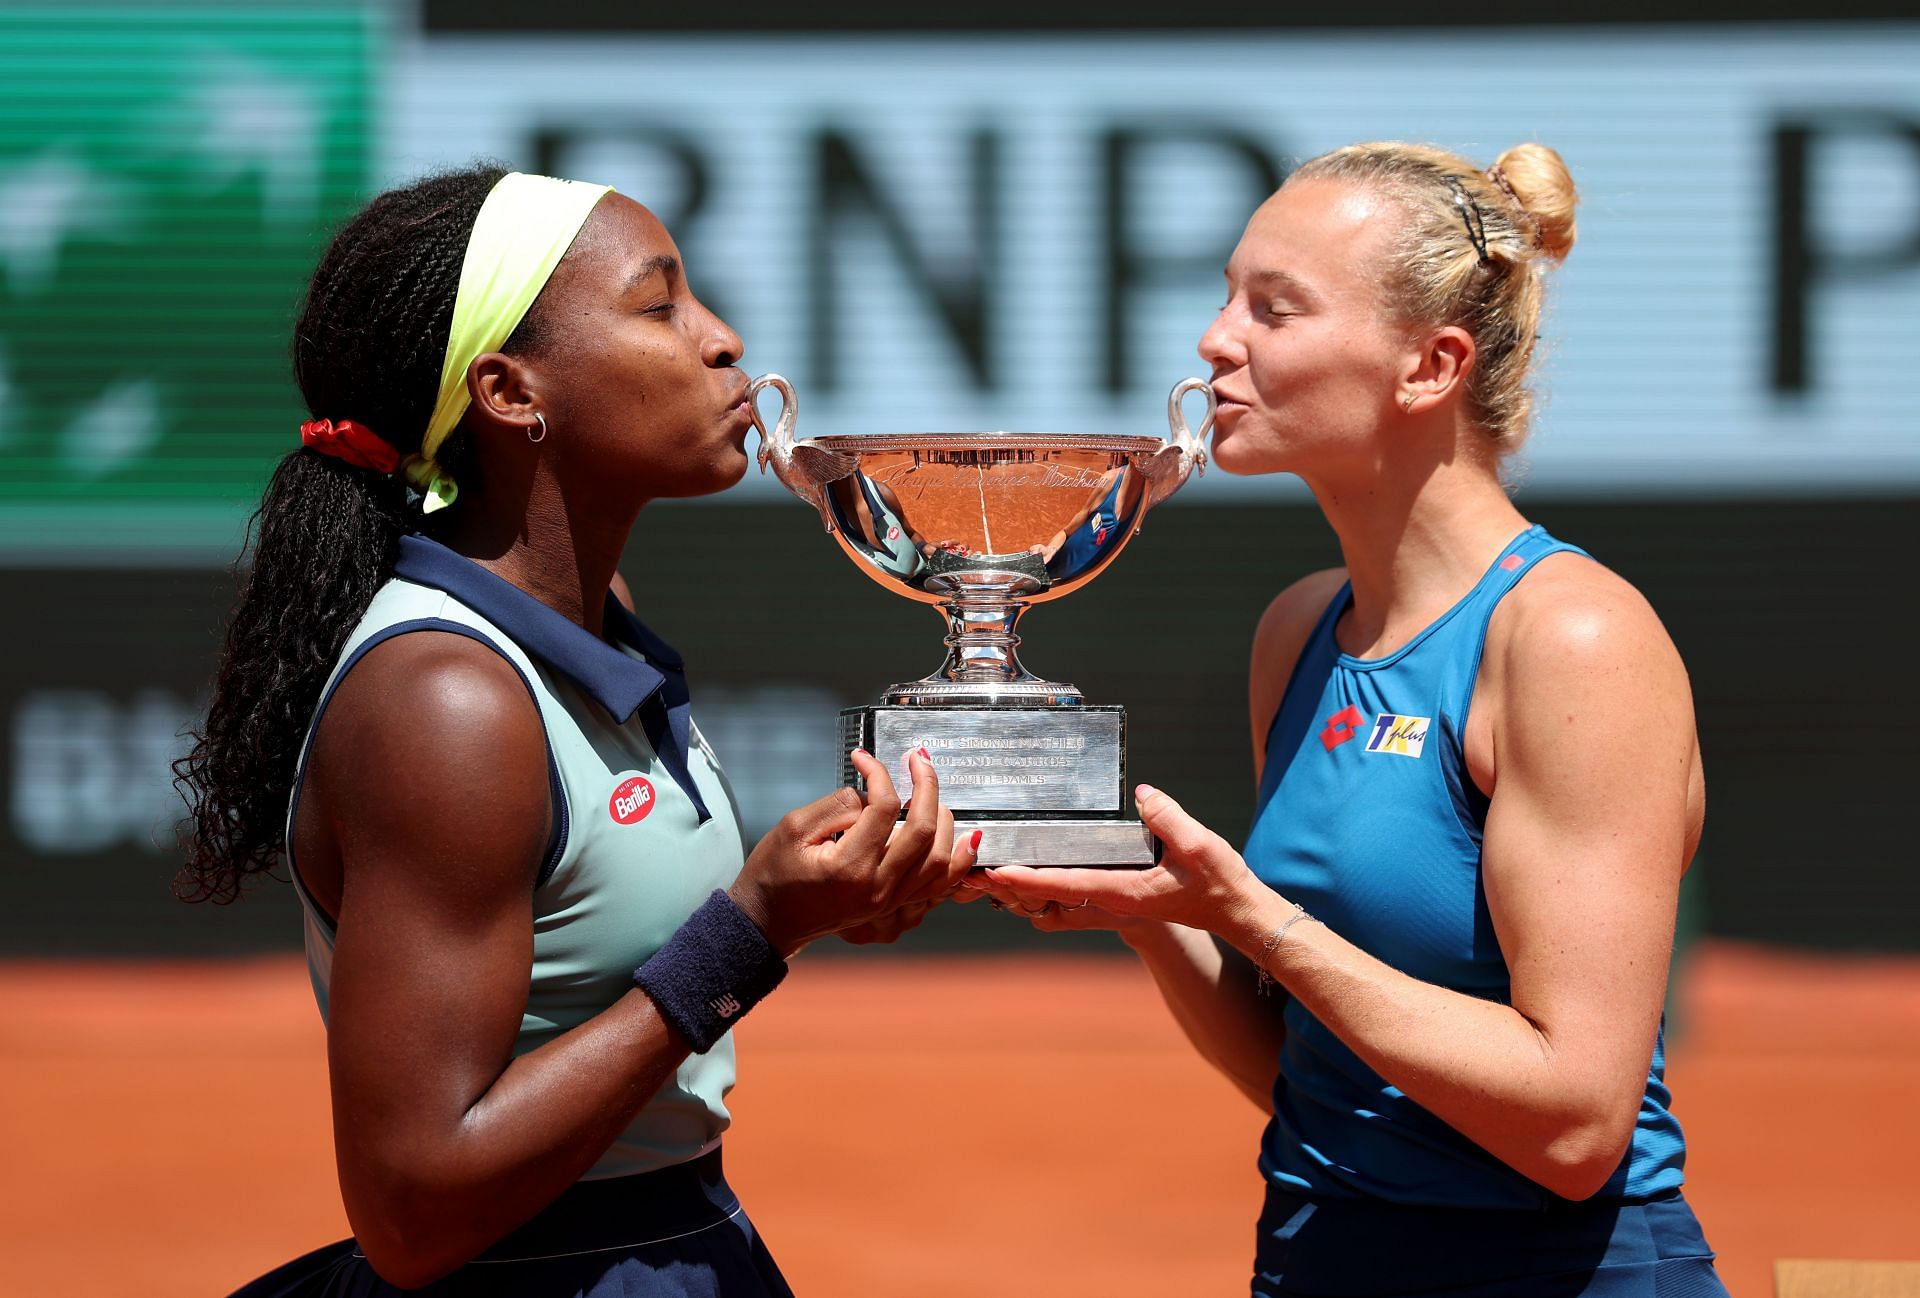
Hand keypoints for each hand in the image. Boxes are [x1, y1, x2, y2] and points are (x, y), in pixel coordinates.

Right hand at [729, 749, 978, 956]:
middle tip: (918, 758)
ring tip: (929, 790)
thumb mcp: (793, 828)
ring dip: (944, 817)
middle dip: (926, 785)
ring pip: (938, 858)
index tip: (864, 758)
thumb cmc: (773, 875)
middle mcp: (876, 887)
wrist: (766, 923)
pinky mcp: (892, 905)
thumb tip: (872, 792)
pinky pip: (938, 884)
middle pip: (923, 829)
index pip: (883, 808)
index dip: (879, 773)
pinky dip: (956, 859)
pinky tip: (966, 837)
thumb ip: (838, 804)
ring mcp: (888, 900)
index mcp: (849, 867)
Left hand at [977, 785, 1261, 933]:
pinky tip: (1020, 878)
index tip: (997, 871)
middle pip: (1045, 899)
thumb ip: (1168, 818)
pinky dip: (1037, 892)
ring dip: (1015, 892)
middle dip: (1006, 888)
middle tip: (967, 875)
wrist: (1232, 911)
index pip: (1066, 885)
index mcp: (1121, 891)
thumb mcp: (1199, 846)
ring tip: (979, 876)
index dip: (1028, 878)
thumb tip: (1142, 794)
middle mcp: (1108, 900)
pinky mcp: (1111, 898)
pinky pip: (1065, 901)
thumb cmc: (1218, 882)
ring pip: (1050, 903)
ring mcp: (1108, 903)